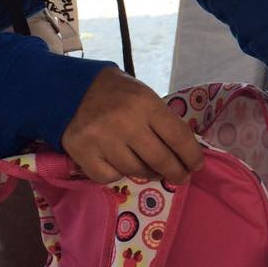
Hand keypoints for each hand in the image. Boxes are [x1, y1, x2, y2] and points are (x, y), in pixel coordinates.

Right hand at [61, 68, 203, 183]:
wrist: (71, 89)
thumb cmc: (117, 93)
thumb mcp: (145, 96)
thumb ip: (163, 121)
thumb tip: (184, 151)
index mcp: (146, 103)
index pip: (178, 136)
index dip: (191, 155)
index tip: (197, 165)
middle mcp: (125, 122)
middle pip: (160, 159)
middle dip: (176, 172)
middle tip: (181, 177)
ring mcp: (102, 140)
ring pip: (136, 170)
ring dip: (149, 173)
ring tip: (153, 170)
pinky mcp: (82, 154)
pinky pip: (110, 177)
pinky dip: (119, 174)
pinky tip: (122, 165)